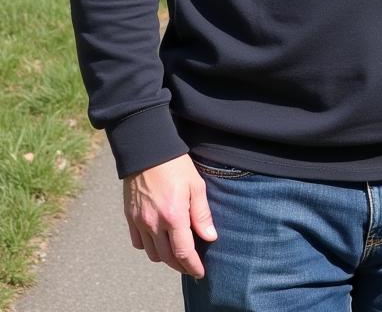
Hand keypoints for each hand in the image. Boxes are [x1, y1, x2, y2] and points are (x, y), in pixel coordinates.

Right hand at [123, 153, 217, 277]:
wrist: (148, 151)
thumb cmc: (176, 166)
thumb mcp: (196, 186)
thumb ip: (202, 214)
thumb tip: (210, 237)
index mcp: (173, 216)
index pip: (183, 252)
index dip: (192, 266)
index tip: (200, 273)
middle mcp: (154, 224)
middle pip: (167, 257)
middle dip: (180, 266)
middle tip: (191, 268)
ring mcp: (139, 222)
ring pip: (151, 253)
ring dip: (165, 258)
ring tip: (176, 254)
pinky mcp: (130, 217)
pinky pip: (138, 242)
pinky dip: (149, 247)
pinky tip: (158, 241)